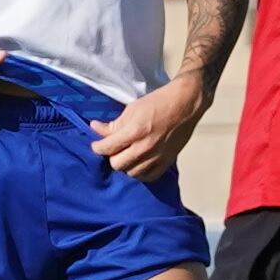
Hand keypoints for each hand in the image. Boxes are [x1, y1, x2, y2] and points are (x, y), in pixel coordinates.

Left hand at [91, 74, 210, 181]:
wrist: (185, 105)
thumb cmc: (157, 103)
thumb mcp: (132, 109)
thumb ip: (113, 124)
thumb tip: (95, 128)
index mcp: (135, 131)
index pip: (108, 147)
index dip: (98, 147)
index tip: (96, 145)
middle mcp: (145, 147)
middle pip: (117, 164)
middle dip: (112, 156)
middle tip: (114, 149)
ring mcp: (157, 157)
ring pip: (131, 173)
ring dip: (126, 165)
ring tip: (126, 155)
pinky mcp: (167, 162)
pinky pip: (148, 177)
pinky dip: (140, 172)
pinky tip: (138, 163)